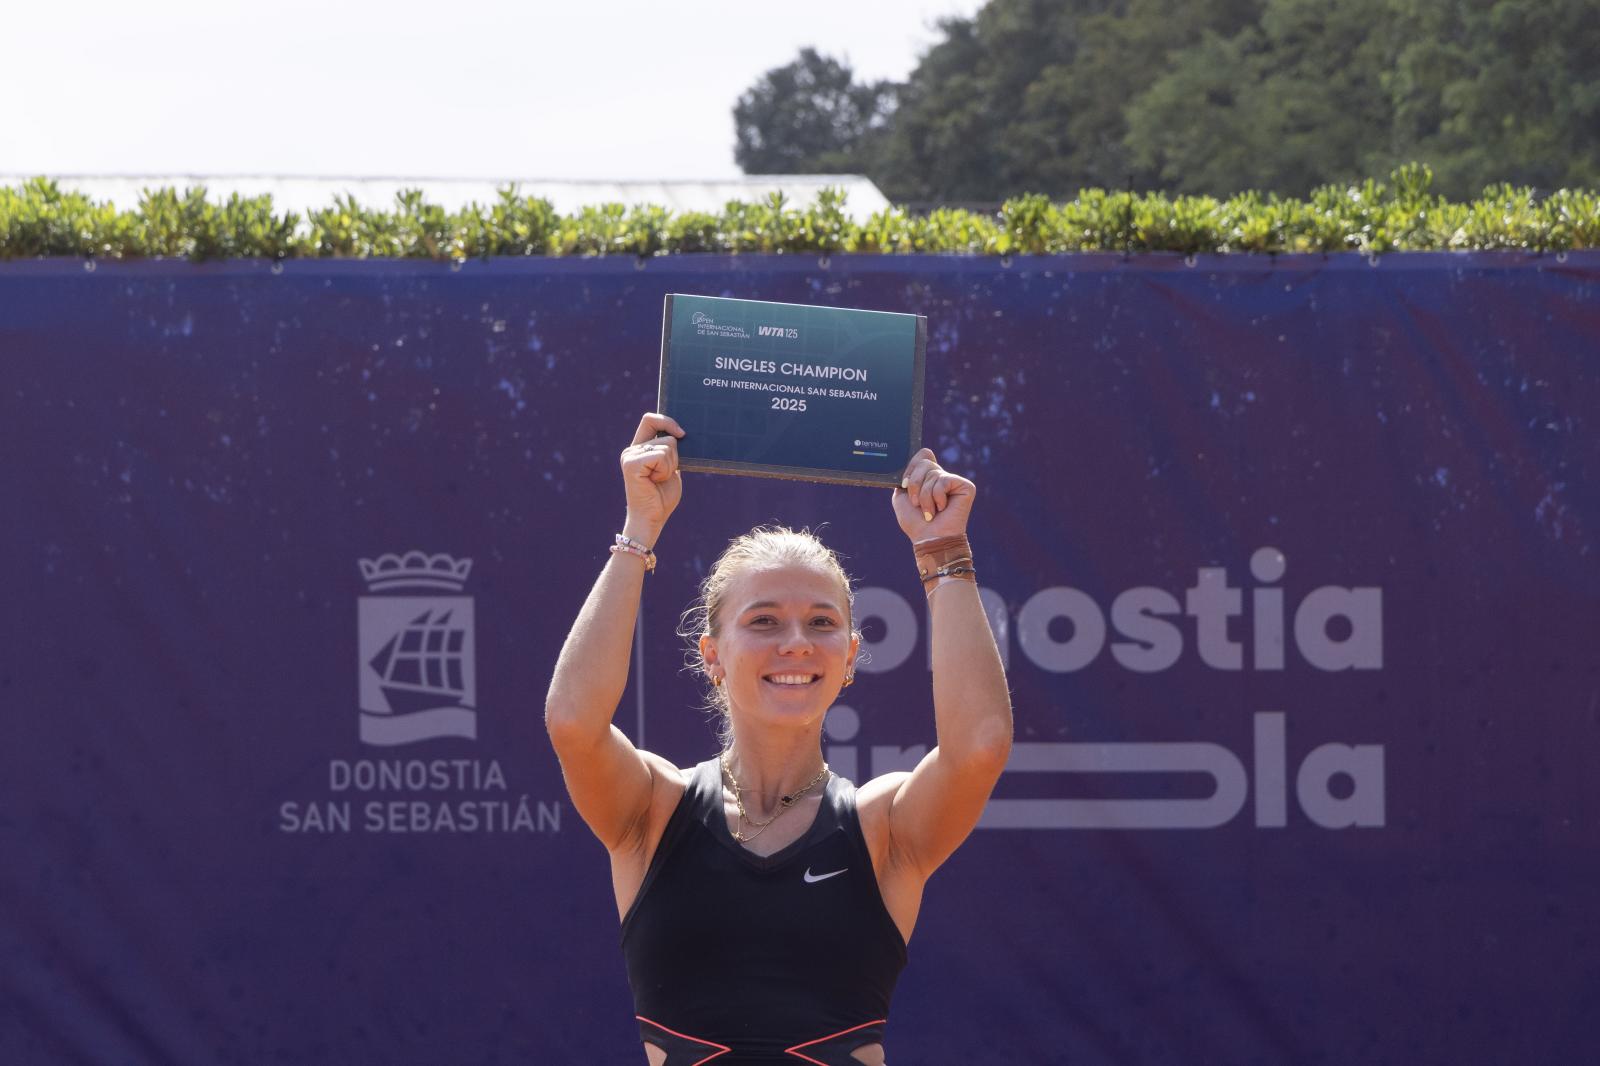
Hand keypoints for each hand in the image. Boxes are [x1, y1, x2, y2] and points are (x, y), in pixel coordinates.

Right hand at [620, 413, 684, 540]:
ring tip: (658, 480)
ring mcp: (630, 456)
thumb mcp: (671, 468)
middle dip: (675, 456)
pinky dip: (665, 471)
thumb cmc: (662, 497)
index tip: (682, 434)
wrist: (652, 519)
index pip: (650, 420)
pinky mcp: (631, 464)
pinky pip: (661, 457)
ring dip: (671, 466)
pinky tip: (655, 481)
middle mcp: (631, 450)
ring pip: (667, 447)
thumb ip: (671, 451)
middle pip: (666, 435)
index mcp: (639, 448)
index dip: (667, 421)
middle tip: (665, 474)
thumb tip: (683, 433)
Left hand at [891, 448, 974, 541]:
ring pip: (932, 473)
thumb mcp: (902, 496)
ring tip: (930, 511)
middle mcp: (942, 476)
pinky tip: (943, 508)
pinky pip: (944, 480)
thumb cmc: (915, 522)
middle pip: (924, 461)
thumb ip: (906, 476)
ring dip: (925, 496)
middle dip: (915, 484)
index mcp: (929, 477)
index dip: (912, 465)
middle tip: (916, 503)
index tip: (904, 484)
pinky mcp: (966, 486)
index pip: (923, 454)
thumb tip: (916, 457)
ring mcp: (954, 481)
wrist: (929, 539)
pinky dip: (937, 497)